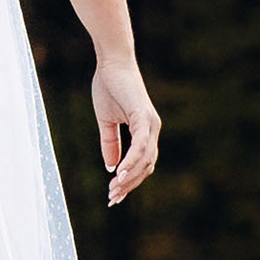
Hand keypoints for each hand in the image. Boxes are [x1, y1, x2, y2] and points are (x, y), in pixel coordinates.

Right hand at [93, 61, 161, 203]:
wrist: (111, 61)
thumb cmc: (109, 86)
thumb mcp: (106, 121)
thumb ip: (110, 143)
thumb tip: (111, 167)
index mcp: (145, 130)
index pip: (142, 163)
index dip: (129, 181)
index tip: (114, 195)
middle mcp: (152, 129)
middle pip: (146, 167)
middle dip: (129, 185)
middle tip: (112, 198)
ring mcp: (150, 123)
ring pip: (145, 160)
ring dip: (129, 178)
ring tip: (113, 190)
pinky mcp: (143, 117)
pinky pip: (140, 145)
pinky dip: (131, 161)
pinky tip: (119, 173)